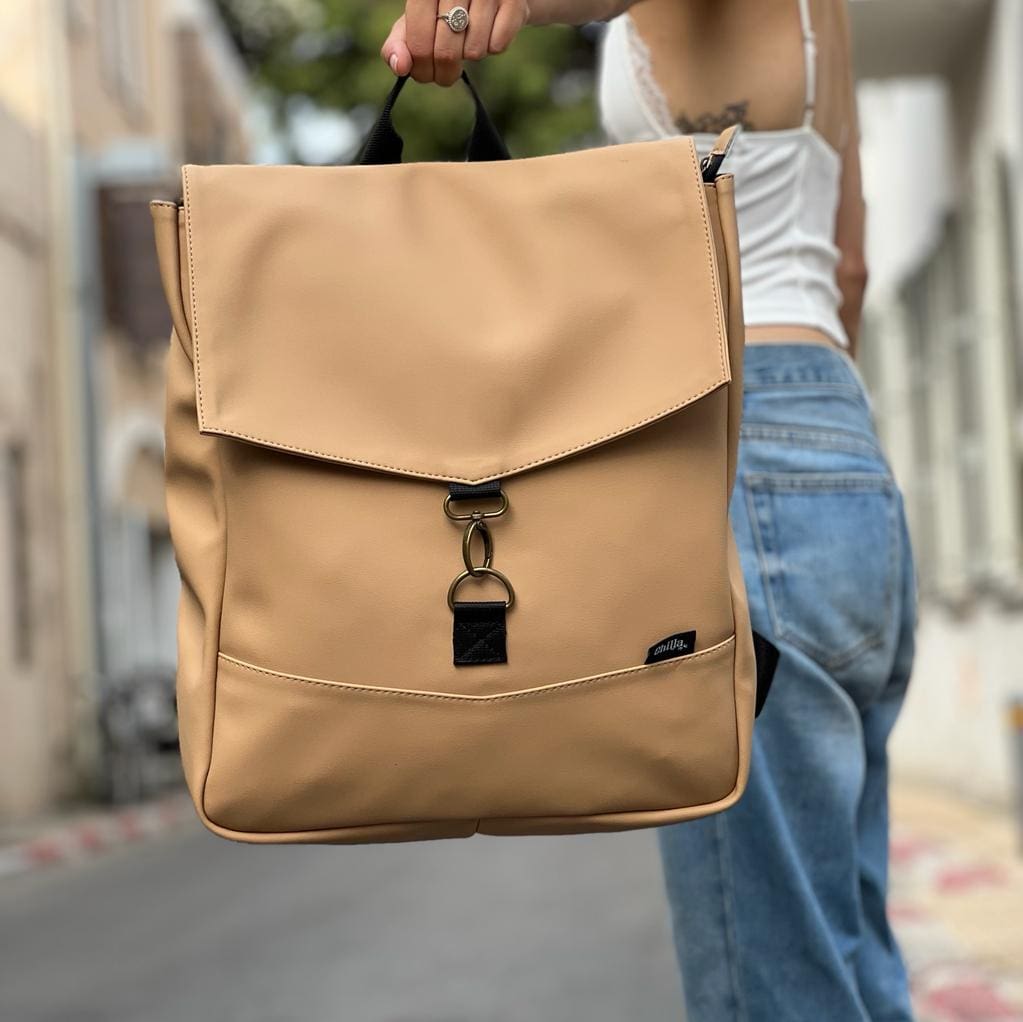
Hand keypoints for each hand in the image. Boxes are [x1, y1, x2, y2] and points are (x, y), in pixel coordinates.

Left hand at [381, 1, 530, 85]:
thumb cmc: (446, 8)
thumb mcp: (419, 21)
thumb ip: (402, 42)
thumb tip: (400, 66)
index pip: (418, 42)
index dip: (420, 67)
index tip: (424, 73)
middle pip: (445, 52)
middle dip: (444, 72)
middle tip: (446, 70)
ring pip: (474, 51)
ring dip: (470, 55)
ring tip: (469, 38)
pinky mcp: (513, 2)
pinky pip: (498, 46)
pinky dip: (493, 47)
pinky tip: (490, 30)